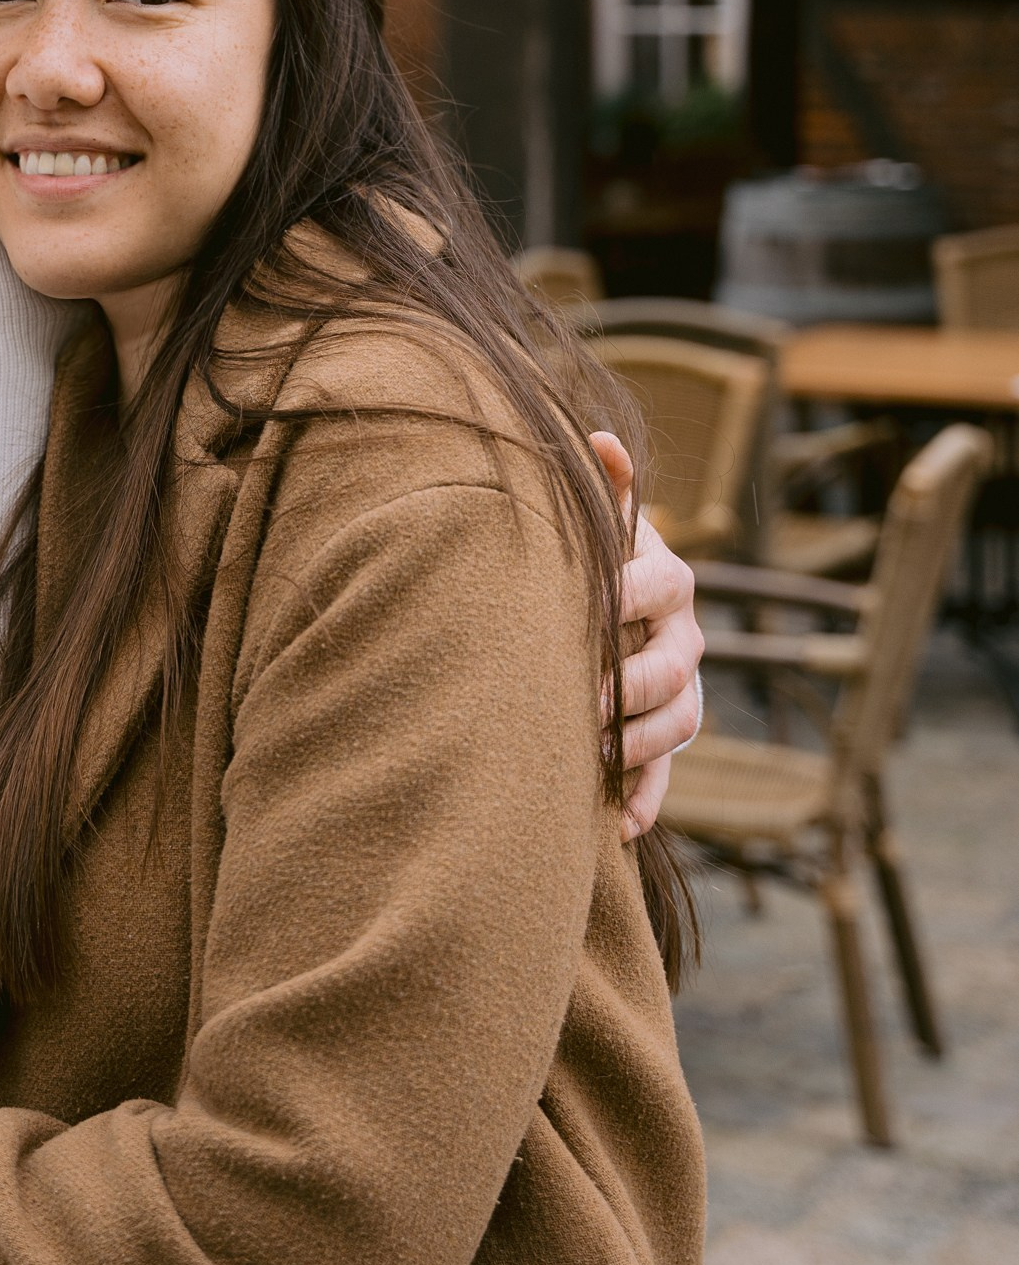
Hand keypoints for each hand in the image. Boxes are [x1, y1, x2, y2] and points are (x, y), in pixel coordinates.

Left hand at [590, 431, 702, 840]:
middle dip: (631, 685)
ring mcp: (681, 692)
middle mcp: (685, 637)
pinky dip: (645, 800)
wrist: (619, 608)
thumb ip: (603, 490)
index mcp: (668, 580)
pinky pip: (665, 776)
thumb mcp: (601, 524)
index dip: (619, 600)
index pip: (653, 587)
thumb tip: (598, 437)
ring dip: (638, 746)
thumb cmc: (596, 560)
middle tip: (585, 699)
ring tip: (590, 759)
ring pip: (677, 724)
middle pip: (672, 667)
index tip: (579, 613)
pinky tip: (617, 827)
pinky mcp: (667, 740)